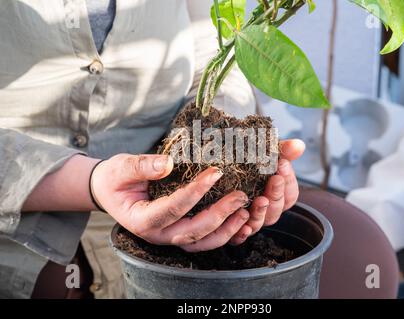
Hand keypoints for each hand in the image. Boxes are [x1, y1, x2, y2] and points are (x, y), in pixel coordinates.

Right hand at [91, 154, 250, 251]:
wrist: (110, 191)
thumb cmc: (115, 179)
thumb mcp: (121, 167)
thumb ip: (142, 166)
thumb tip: (169, 163)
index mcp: (141, 220)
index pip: (172, 208)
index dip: (195, 192)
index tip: (215, 173)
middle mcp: (157, 235)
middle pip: (192, 231)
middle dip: (219, 214)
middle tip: (240, 196)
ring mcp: (169, 237)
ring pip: (202, 242)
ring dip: (226, 229)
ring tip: (245, 211)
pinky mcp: (180, 233)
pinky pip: (204, 240)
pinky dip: (223, 233)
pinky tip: (239, 219)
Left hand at [230, 139, 304, 244]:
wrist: (212, 165)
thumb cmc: (241, 160)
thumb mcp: (261, 151)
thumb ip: (280, 150)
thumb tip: (299, 146)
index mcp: (273, 194)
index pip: (289, 194)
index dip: (289, 180)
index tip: (282, 164)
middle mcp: (262, 209)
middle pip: (276, 209)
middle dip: (277, 193)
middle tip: (275, 179)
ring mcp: (246, 220)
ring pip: (259, 223)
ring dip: (261, 212)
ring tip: (260, 200)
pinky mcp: (228, 229)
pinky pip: (237, 237)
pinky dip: (241, 233)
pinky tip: (242, 225)